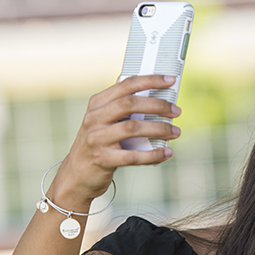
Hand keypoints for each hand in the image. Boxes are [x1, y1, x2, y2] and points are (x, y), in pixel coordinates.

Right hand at [48, 75, 181, 205]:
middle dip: (158, 105)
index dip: (150, 81)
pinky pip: (132, 156)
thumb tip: (150, 89)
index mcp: (97, 104)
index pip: (125, 85)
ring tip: (176, 132)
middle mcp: (94, 118)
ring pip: (132, 128)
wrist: (78, 174)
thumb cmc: (99, 143)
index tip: (171, 80)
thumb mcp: (104, 120)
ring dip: (159, 129)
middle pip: (130, 104)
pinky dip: (153, 155)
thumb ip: (121, 106)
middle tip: (176, 111)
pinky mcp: (102, 159)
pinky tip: (166, 153)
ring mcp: (96, 138)